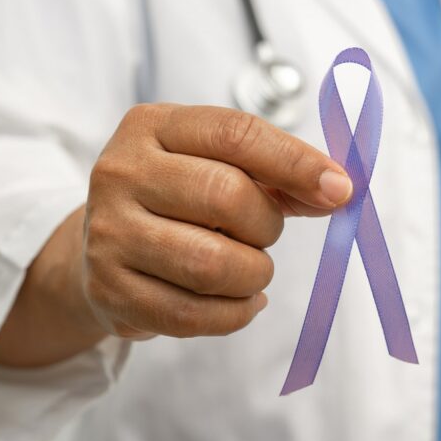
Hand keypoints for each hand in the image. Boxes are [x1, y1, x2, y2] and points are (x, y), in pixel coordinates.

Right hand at [79, 104, 351, 339]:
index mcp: (153, 126)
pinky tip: (239, 302)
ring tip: (250, 272)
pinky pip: (192, 314)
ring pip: (210, 264)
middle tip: (265, 237)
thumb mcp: (216, 166)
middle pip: (226, 197)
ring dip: (253, 275)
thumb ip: (276, 175)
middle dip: (266, 226)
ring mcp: (108, 233)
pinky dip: (234, 314)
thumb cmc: (176, 201)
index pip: (236, 134)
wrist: (100, 249)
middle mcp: (121, 172)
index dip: (296, 162)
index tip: (340, 190)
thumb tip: (336, 191)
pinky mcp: (109, 291)